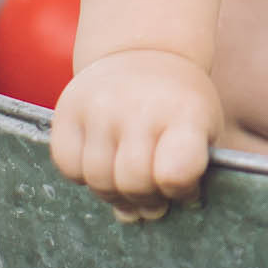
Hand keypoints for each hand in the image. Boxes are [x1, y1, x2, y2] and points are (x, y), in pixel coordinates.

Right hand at [50, 48, 224, 220]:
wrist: (142, 50)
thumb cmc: (178, 103)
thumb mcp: (201, 129)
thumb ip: (181, 176)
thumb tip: (133, 217)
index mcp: (184, 112)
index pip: (176, 173)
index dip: (180, 191)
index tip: (186, 186)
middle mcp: (138, 106)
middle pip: (133, 183)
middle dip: (147, 200)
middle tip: (155, 195)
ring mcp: (98, 106)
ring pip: (98, 180)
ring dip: (115, 193)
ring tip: (130, 182)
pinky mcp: (66, 110)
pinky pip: (68, 167)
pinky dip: (84, 176)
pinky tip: (104, 162)